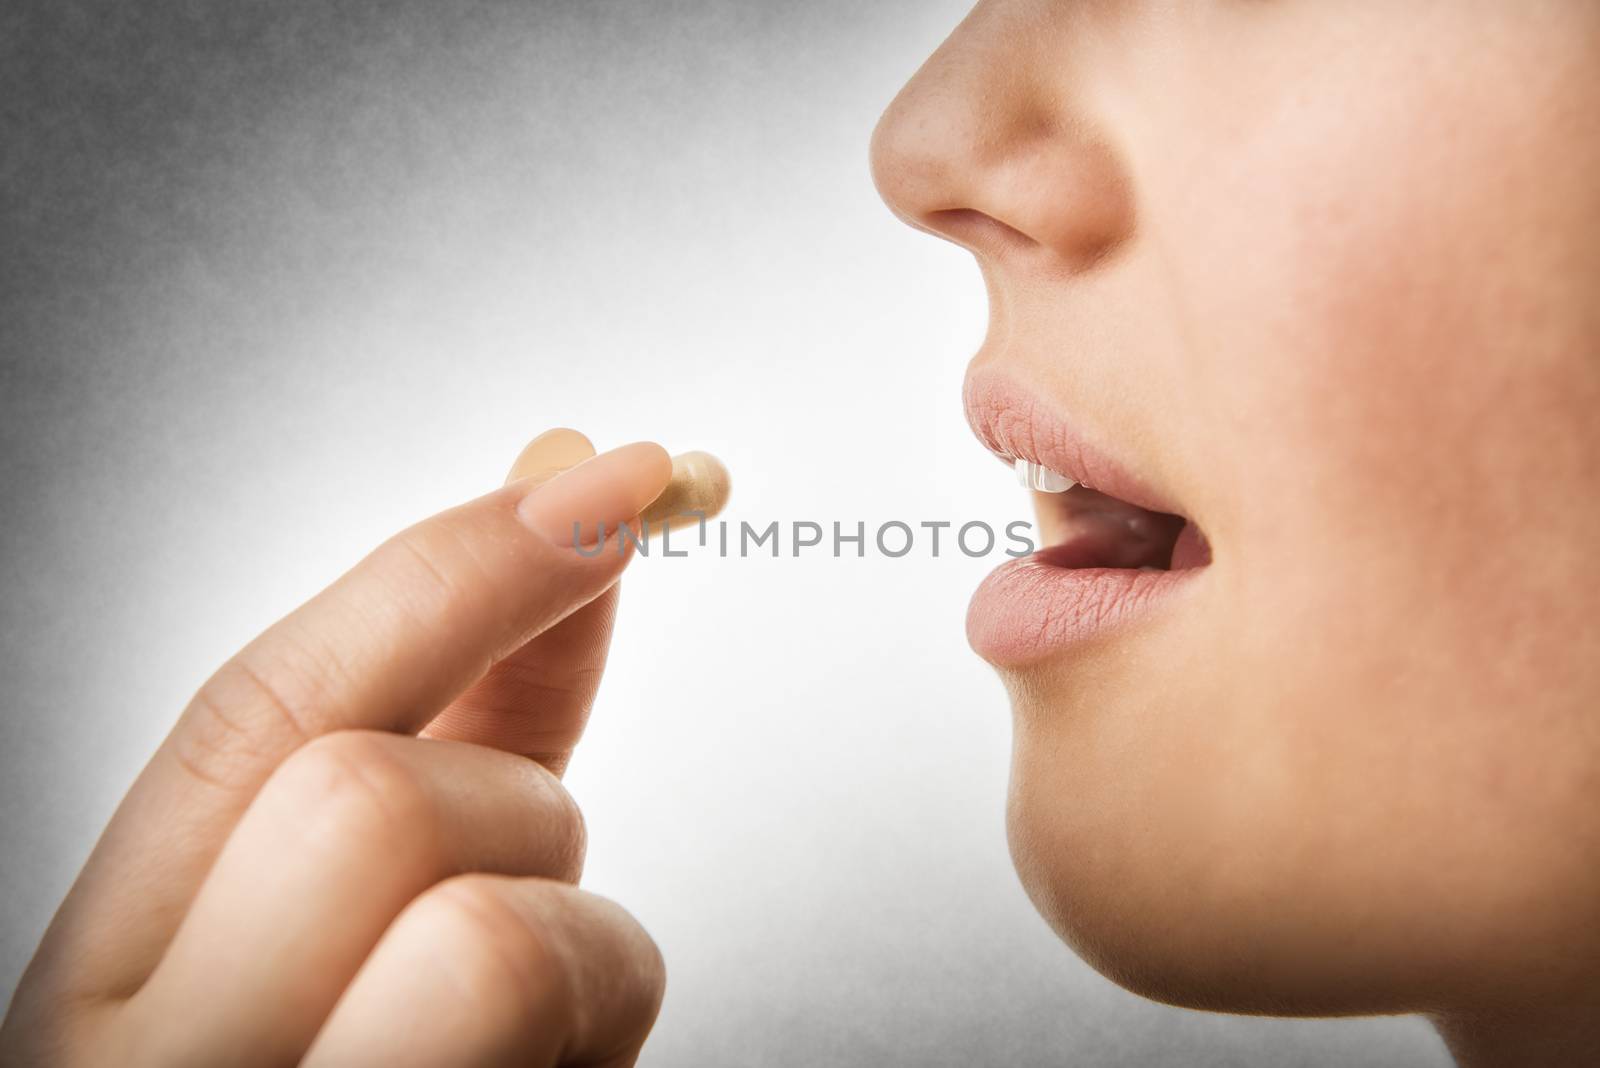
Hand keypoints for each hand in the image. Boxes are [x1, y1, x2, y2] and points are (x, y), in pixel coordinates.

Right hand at [2, 430, 672, 1066]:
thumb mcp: (361, 922)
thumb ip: (454, 730)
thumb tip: (570, 498)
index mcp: (114, 982)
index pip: (254, 711)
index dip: (456, 568)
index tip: (614, 480)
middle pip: (366, 799)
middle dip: (514, 817)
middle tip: (526, 909)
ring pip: (490, 932)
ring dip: (581, 949)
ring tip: (535, 1040)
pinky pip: (561, 1025)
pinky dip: (606, 1026)